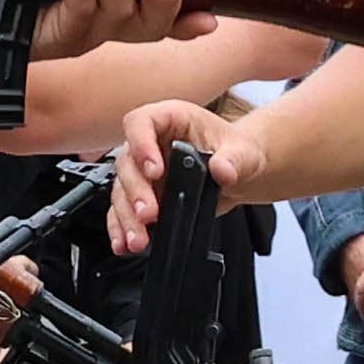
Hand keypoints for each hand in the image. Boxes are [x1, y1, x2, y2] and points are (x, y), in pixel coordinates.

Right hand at [99, 96, 251, 246]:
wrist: (240, 174)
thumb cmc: (236, 152)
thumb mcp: (243, 152)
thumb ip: (234, 160)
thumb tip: (222, 170)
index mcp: (171, 120)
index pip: (141, 122)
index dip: (141, 144)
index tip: (154, 171)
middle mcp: (151, 144)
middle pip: (128, 163)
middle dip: (136, 192)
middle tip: (149, 213)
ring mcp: (144, 172)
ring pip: (122, 191)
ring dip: (127, 217)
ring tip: (138, 238)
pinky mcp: (143, 196)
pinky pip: (122, 211)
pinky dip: (121, 228)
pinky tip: (124, 244)